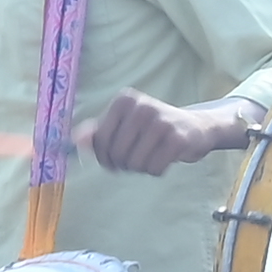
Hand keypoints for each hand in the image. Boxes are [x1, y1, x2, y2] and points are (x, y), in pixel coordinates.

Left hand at [82, 90, 253, 177]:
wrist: (196, 128)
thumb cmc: (151, 129)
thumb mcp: (122, 124)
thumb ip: (96, 132)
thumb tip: (75, 140)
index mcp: (124, 100)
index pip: (100, 140)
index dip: (103, 156)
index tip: (113, 158)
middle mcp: (142, 107)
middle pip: (116, 153)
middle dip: (123, 164)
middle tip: (134, 160)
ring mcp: (162, 121)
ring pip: (134, 163)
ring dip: (140, 168)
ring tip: (150, 156)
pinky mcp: (179, 138)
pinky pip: (154, 168)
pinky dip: (156, 171)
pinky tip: (164, 159)